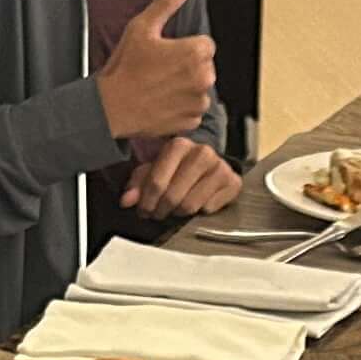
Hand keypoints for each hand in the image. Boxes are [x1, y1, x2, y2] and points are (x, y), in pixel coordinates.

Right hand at [98, 0, 217, 147]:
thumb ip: (169, 2)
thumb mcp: (142, 27)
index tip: (166, 54)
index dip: (185, 48)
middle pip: (205, 67)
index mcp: (195, 52)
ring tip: (160, 88)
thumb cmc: (125, 67)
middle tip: (160, 71)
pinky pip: (193, 110)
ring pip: (200, 89)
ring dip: (186, 88)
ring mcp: (198, 102)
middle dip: (187, 67)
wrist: (111, 107)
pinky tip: (162, 103)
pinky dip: (182, 108)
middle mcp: (203, 78)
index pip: (205, 45)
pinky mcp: (192, 121)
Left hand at [120, 133, 241, 216]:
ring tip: (176, 209)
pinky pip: (209, 209)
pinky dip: (200, 212)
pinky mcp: (234, 182)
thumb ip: (138, 184)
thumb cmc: (177, 168)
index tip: (144, 211)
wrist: (209, 166)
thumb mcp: (154, 170)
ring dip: (179, 213)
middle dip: (162, 210)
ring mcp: (220, 167)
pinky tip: (197, 204)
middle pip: (174, 197)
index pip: (157, 182)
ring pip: (191, 206)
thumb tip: (126, 201)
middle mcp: (202, 152)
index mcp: (179, 145)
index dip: (147, 202)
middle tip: (159, 213)